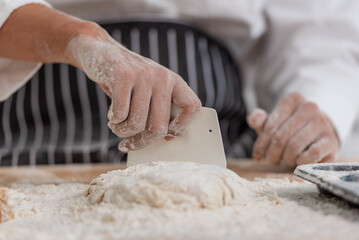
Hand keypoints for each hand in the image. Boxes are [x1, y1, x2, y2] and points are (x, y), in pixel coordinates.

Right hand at [67, 26, 200, 151]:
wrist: (100, 52)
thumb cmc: (127, 82)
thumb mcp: (149, 90)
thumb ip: (158, 110)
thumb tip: (163, 141)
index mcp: (174, 81)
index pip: (192, 107)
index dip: (182, 127)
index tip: (166, 137)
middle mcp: (163, 77)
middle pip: (159, 127)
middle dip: (141, 141)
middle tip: (129, 143)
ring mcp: (144, 75)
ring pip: (137, 124)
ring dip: (123, 132)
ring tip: (117, 126)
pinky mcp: (123, 74)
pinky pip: (120, 114)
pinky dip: (113, 121)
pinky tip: (111, 115)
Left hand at [247, 93, 339, 165]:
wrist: (318, 134)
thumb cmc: (290, 129)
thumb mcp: (272, 123)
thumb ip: (260, 121)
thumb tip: (254, 118)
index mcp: (293, 99)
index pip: (270, 125)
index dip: (261, 144)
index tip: (258, 155)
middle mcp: (310, 107)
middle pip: (281, 137)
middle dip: (272, 153)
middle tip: (271, 160)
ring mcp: (322, 123)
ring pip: (294, 146)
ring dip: (285, 159)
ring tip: (284, 160)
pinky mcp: (331, 140)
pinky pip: (311, 154)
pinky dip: (301, 161)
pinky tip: (298, 161)